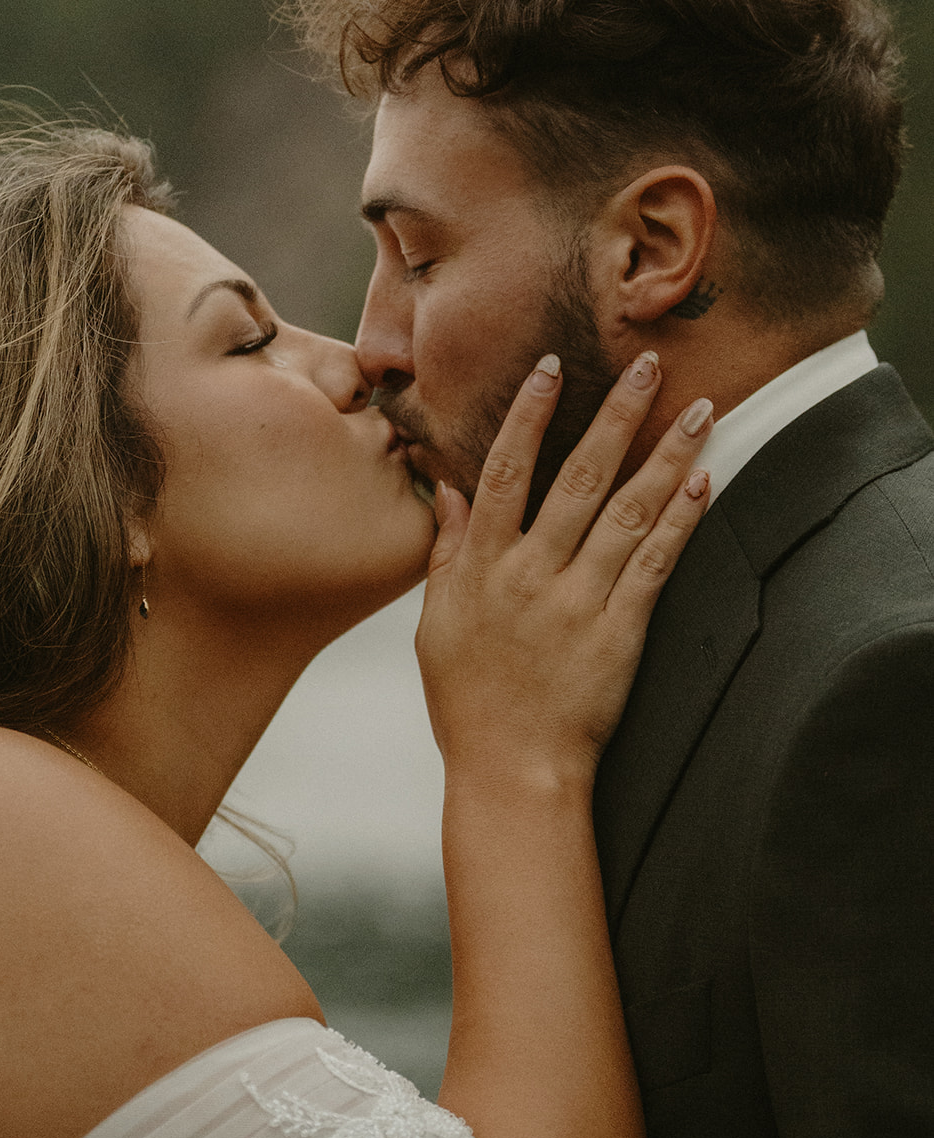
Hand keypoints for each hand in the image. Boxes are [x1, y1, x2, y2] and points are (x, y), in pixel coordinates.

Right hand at [416, 351, 711, 788]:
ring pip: (628, 513)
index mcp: (481, 568)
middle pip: (579, 478)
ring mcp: (578, 603)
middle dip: (615, 415)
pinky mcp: (619, 633)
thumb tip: (449, 489)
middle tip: (647, 365)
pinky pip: (656, 566)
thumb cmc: (469, 702)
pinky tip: (702, 481)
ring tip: (700, 410)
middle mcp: (530, 576)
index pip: (505, 473)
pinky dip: (681, 521)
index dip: (529, 415)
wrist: (512, 772)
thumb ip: (447, 552)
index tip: (552, 367)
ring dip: (667, 456)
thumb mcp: (436, 624)